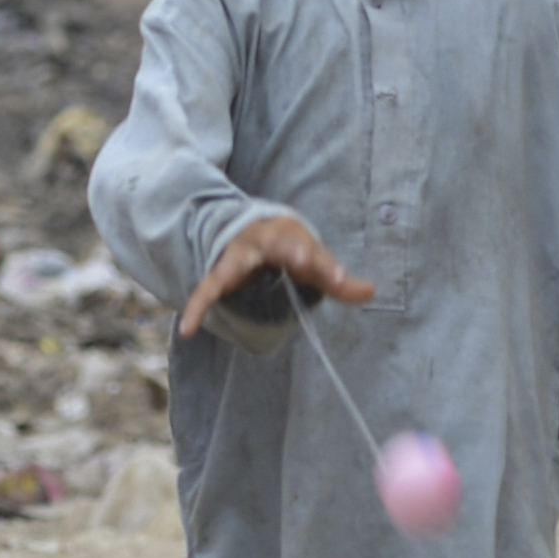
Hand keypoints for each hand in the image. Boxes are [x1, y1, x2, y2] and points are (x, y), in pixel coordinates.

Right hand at [178, 214, 373, 340]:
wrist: (246, 227)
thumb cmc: (285, 247)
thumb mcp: (312, 259)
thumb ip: (338, 279)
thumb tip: (371, 291)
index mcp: (289, 235)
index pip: (309, 249)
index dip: (324, 264)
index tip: (339, 279)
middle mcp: (262, 239)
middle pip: (278, 245)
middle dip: (291, 252)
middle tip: (306, 263)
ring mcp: (237, 254)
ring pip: (232, 265)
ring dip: (226, 280)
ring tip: (216, 294)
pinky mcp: (218, 274)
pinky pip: (206, 290)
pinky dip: (196, 307)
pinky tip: (187, 330)